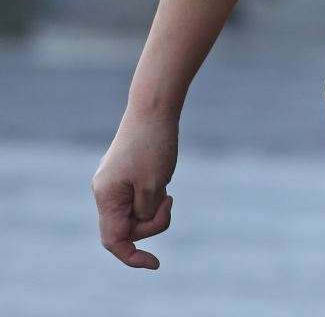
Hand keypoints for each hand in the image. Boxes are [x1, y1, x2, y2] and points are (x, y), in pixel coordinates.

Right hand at [93, 110, 179, 269]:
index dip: (133, 256)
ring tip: (165, 184)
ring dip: (155, 207)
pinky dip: (154, 196)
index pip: (115, 240)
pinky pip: (140, 198)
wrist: (153, 109)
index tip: (156, 264)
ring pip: (137, 213)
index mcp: (106, 197)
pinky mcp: (126, 175)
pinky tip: (162, 178)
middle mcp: (105, 192)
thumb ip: (146, 212)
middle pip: (128, 227)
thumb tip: (142, 222)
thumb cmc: (153, 145)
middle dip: (153, 222)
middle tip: (170, 200)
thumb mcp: (154, 185)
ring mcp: (114, 183)